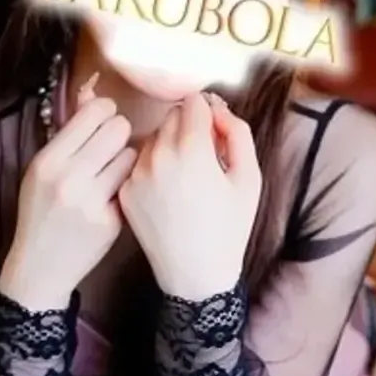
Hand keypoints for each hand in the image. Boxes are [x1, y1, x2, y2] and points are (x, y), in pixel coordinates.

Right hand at [0, 75, 137, 310]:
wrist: (40, 266)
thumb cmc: (41, 211)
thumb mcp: (42, 170)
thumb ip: (69, 133)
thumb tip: (93, 92)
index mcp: (48, 160)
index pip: (94, 113)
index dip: (106, 112)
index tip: (105, 121)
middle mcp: (69, 178)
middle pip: (118, 129)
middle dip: (120, 132)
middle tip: (112, 145)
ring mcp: (92, 201)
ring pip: (131, 155)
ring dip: (126, 159)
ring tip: (113, 170)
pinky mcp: (112, 220)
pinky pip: (132, 184)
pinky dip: (126, 185)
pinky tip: (114, 194)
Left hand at [119, 93, 261, 300]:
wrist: (196, 275)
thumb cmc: (230, 228)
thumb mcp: (250, 178)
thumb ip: (237, 133)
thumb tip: (217, 109)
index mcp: (191, 149)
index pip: (193, 101)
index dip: (208, 113)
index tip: (215, 131)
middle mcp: (158, 155)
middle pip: (171, 116)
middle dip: (188, 128)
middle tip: (203, 158)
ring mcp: (136, 174)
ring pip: (152, 138)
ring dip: (168, 146)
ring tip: (184, 178)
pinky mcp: (125, 191)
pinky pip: (139, 163)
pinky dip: (153, 169)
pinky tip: (167, 194)